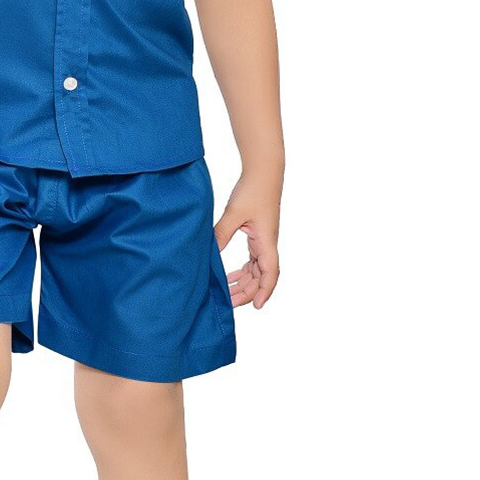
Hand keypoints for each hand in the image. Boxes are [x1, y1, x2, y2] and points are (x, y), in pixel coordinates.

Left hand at [214, 174, 280, 308]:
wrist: (263, 173)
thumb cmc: (252, 190)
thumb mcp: (233, 213)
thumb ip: (222, 233)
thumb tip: (210, 253)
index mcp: (266, 242)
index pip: (270, 273)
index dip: (264, 291)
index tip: (256, 306)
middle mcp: (267, 244)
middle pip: (262, 276)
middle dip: (247, 292)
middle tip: (229, 303)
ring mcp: (263, 241)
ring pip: (257, 270)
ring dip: (244, 282)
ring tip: (228, 293)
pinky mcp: (257, 235)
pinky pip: (253, 260)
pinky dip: (243, 271)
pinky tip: (230, 275)